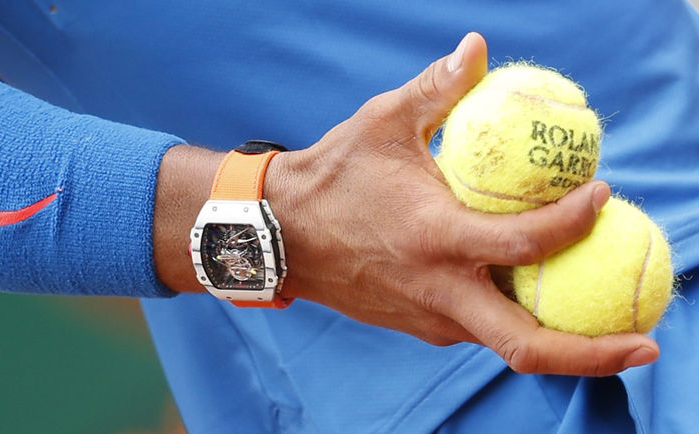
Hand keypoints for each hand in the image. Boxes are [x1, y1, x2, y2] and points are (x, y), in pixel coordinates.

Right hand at [267, 32, 658, 376]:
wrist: (281, 234)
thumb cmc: (333, 176)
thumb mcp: (383, 123)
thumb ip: (437, 90)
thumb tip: (477, 48)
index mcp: (434, 238)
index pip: (524, 245)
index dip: (575, 223)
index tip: (603, 194)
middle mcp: (437, 291)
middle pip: (526, 346)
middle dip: (593, 353)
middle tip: (648, 344)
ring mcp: (428, 317)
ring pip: (507, 342)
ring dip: (561, 334)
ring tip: (602, 309)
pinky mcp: (419, 325)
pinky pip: (480, 329)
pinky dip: (517, 317)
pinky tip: (531, 287)